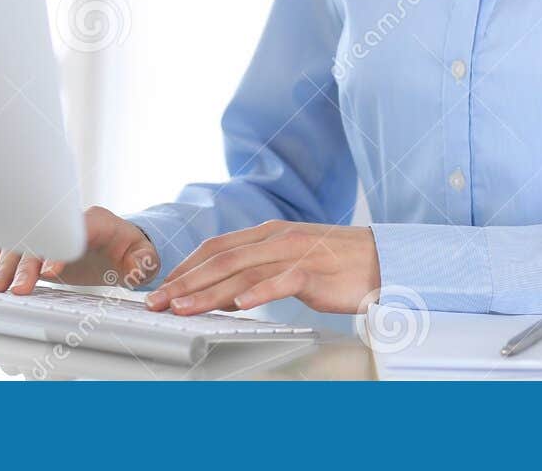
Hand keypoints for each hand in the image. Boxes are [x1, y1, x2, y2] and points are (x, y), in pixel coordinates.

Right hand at [0, 205, 159, 294]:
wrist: (118, 245)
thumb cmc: (131, 250)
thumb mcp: (145, 256)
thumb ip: (143, 260)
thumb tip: (135, 270)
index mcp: (95, 222)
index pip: (71, 230)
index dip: (58, 250)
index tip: (49, 273)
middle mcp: (66, 223)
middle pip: (39, 238)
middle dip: (27, 264)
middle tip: (18, 290)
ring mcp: (48, 232)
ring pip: (21, 242)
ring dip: (6, 264)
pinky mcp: (37, 245)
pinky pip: (11, 245)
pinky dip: (0, 259)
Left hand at [143, 220, 380, 314]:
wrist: (382, 259)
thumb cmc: (335, 263)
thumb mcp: (290, 259)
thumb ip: (258, 268)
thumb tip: (222, 290)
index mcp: (268, 233)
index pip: (216, 247)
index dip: (186, 266)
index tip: (162, 287)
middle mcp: (276, 239)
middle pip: (221, 260)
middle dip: (185, 282)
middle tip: (159, 302)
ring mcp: (295, 254)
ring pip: (242, 272)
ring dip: (207, 292)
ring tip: (184, 309)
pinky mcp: (314, 273)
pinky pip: (282, 282)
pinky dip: (259, 294)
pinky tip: (240, 306)